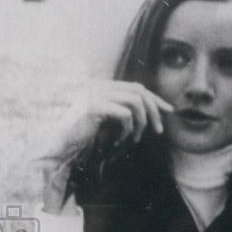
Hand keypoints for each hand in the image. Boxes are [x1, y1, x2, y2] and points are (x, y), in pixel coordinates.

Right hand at [39, 80, 173, 164]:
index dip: (155, 99)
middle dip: (153, 111)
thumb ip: (125, 112)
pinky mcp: (94, 106)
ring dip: (141, 123)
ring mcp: (95, 94)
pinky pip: (125, 114)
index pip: (137, 87)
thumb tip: (152, 113)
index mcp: (104, 87)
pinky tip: (119, 141)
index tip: (169, 111)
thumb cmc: (86, 136)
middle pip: (139, 91)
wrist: (62, 144)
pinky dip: (127, 130)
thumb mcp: (110, 121)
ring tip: (134, 139)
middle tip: (159, 131)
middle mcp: (100, 86)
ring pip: (135, 102)